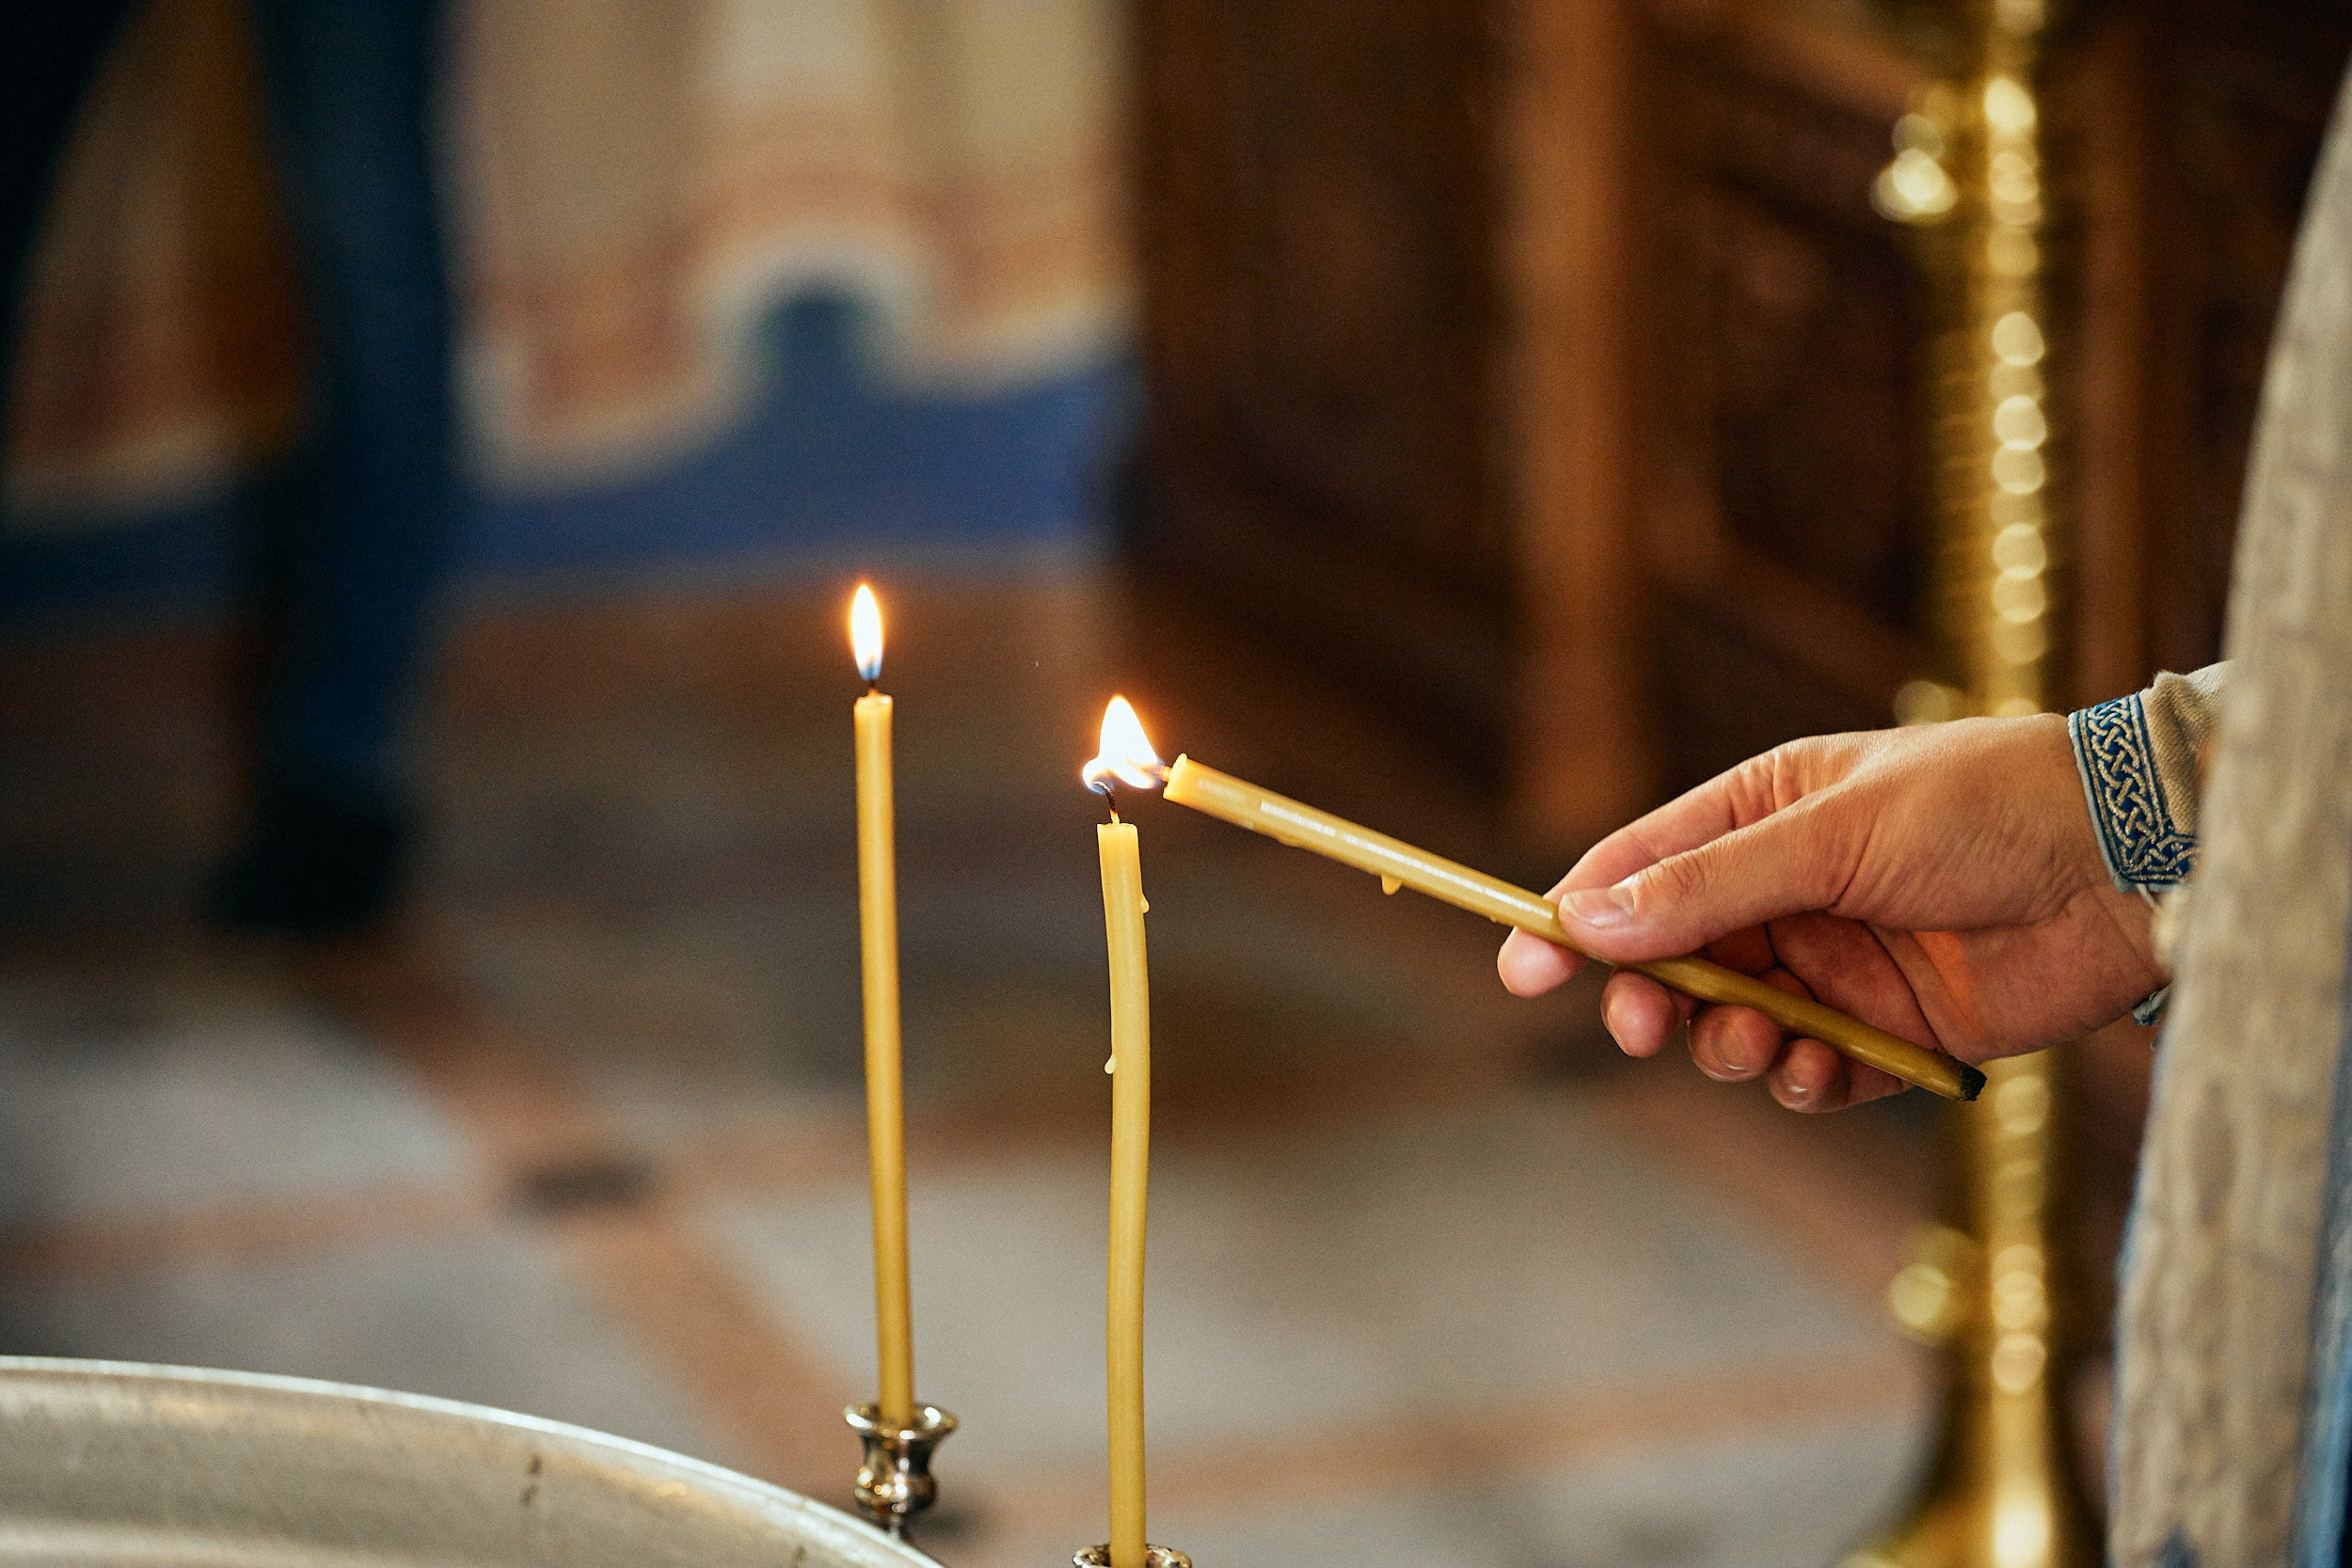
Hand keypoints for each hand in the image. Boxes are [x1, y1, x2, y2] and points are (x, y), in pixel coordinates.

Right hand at [1497, 715, 2164, 1110]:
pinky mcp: (1892, 1031)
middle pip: (1673, 960)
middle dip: (1648, 998)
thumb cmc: (1983, 807)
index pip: (1640, 868)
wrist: (2133, 864)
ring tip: (1758, 1041)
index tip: (1522, 968)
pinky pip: (1812, 1072)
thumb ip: (1709, 885)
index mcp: (1762, 814)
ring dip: (1728, 1042)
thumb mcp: (1831, 834)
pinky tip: (1818, 1067)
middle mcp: (1788, 892)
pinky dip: (1801, 1080)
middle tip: (1641, 1024)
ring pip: (1734, 1024)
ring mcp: (1838, 964)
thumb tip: (1590, 917)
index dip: (1576, 917)